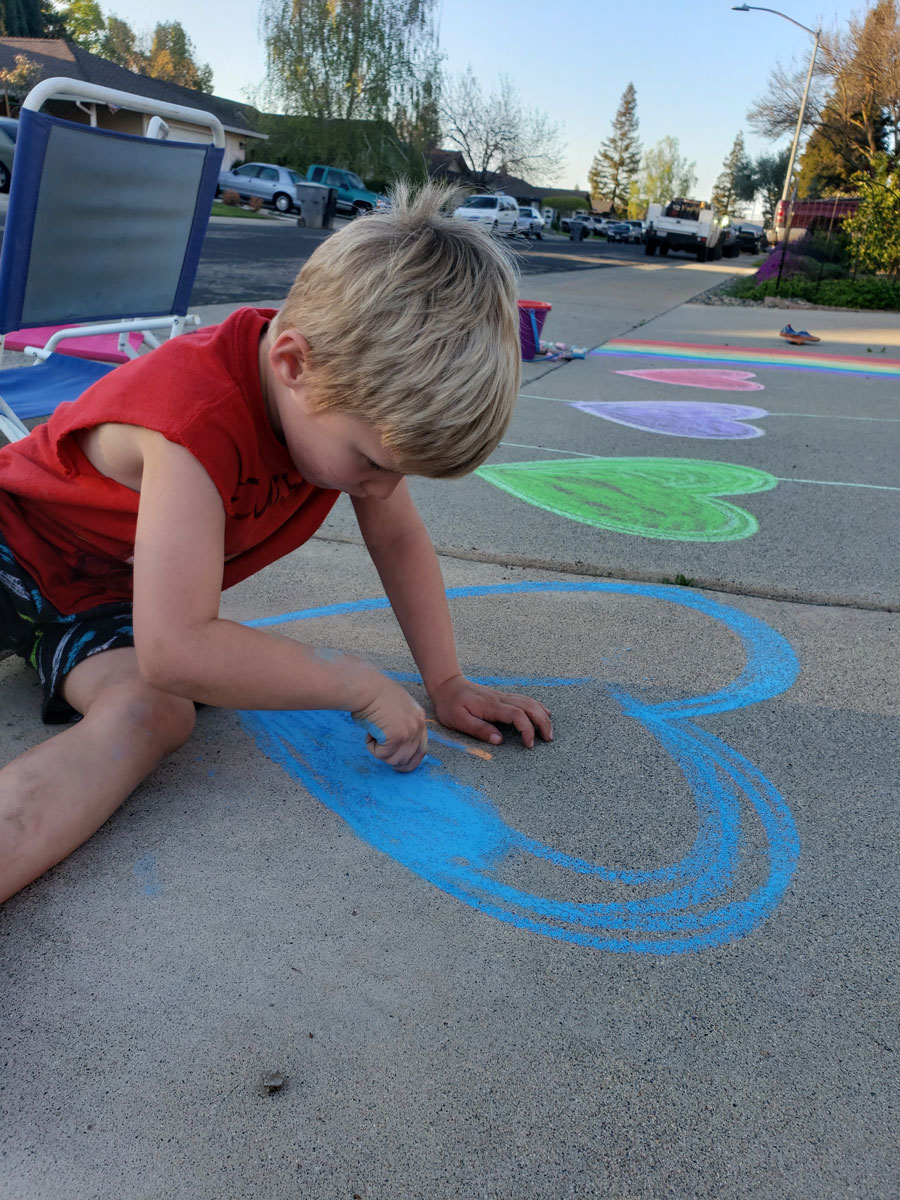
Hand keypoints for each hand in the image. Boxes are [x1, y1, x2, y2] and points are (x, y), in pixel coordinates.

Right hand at [352, 672, 427, 771]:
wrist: (366, 688)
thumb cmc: (373, 694)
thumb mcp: (396, 707)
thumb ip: (402, 724)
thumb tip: (397, 745)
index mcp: (419, 718)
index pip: (422, 748)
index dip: (410, 759)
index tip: (399, 765)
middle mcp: (418, 726)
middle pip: (411, 758)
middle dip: (395, 761)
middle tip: (381, 753)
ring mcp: (409, 732)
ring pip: (395, 760)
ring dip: (380, 751)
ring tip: (373, 733)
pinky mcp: (397, 738)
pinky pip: (382, 755)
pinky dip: (371, 747)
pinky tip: (369, 732)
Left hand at [429, 674, 552, 747]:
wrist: (446, 684)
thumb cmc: (450, 704)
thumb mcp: (458, 720)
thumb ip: (479, 729)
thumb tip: (499, 740)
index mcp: (491, 706)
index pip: (517, 715)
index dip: (527, 730)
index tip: (530, 744)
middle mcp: (500, 699)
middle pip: (529, 707)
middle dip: (543, 722)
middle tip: (548, 739)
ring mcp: (502, 696)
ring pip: (529, 702)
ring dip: (542, 715)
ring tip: (549, 730)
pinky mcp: (502, 697)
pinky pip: (525, 699)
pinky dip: (537, 706)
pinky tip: (544, 713)